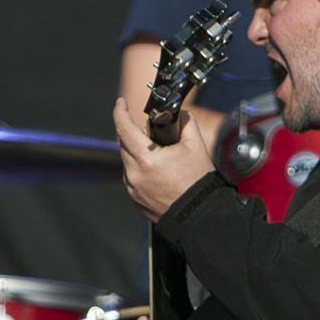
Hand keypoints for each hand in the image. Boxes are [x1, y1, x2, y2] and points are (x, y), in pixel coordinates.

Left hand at [113, 97, 213, 221]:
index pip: (124, 129)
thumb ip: (185, 122)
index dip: (120, 112)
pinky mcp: (134, 198)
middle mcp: (134, 174)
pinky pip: (131, 177)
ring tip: (158, 155)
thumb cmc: (198, 183)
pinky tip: (157, 172)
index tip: (121, 103)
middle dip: (132, 133)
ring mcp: (132, 188)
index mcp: (146, 159)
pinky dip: (139, 169)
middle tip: (149, 131)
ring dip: (137, 153)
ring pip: (127, 161)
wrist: (199, 215)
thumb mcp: (195, 145)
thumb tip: (178, 113)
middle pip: (123, 144)